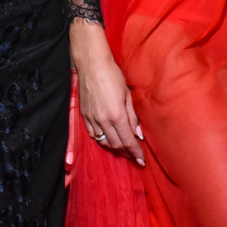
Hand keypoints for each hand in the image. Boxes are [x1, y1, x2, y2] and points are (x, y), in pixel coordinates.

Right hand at [74, 26, 144, 165]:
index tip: (141, 161)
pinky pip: (93, 134)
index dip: (135, 152)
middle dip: (126, 151)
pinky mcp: (84, 115)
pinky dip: (102, 139)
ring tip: (123, 148)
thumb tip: (138, 134)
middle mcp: (103, 120)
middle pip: (116, 144)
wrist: (92, 65)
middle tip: (134, 154)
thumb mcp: (128, 95)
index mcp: (117, 115)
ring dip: (114, 147)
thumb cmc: (113, 76)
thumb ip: (133, 117)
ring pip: (103, 141)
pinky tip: (108, 138)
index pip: (128, 140)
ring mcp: (92, 119)